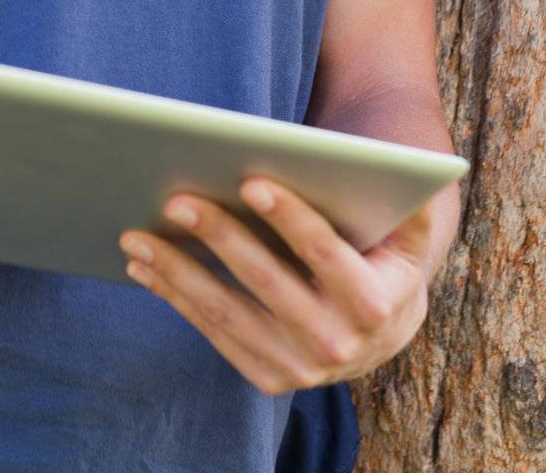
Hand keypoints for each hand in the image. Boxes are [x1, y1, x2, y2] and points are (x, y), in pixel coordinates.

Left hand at [118, 178, 432, 395]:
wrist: (383, 325)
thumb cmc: (384, 253)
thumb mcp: (408, 229)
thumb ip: (409, 200)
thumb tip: (406, 168)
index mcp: (373, 303)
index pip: (325, 252)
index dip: (289, 216)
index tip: (250, 180)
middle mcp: (336, 344)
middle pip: (265, 281)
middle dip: (218, 236)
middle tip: (176, 199)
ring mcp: (298, 368)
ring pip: (227, 312)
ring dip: (176, 272)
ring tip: (136, 234)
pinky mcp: (267, 377)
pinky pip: (213, 332)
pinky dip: (175, 297)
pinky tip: (144, 266)